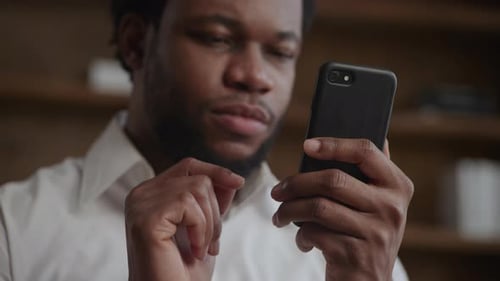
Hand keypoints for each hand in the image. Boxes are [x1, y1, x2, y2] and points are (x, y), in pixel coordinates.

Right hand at [125, 158, 243, 280]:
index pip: (187, 167)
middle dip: (215, 211)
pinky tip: (195, 251)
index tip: (238, 182)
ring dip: (209, 223)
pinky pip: (188, 204)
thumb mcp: (205, 228)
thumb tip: (231, 178)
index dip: (215, 171)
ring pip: (197, 188)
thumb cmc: (183, 271)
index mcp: (151, 194)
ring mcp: (140, 205)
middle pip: (197, 177)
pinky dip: (200, 229)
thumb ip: (213, 201)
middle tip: (211, 243)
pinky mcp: (145, 218)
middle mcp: (140, 195)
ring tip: (202, 248)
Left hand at [271, 138, 413, 280]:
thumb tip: (340, 138)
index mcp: (398, 186)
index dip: (334, 144)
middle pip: (333, 180)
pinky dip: (300, 236)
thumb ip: (367, 174)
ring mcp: (376, 233)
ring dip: (289, 210)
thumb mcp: (376, 204)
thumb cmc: (365, 235)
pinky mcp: (356, 255)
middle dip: (296, 183)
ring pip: (318, 207)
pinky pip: (315, 233)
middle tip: (277, 191)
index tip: (307, 145)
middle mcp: (392, 208)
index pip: (366, 151)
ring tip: (280, 216)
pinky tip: (303, 240)